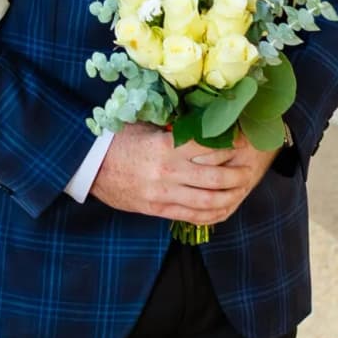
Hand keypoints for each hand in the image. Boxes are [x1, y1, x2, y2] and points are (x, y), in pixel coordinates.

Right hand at [90, 126, 280, 224]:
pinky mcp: (158, 209)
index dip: (230, 144)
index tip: (242, 140)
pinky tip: (224, 208)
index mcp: (164, 147)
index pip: (208, 146)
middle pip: (214, 177)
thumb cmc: (117, 141)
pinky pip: (192, 216)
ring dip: (230, 195)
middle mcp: (167, 172)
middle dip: (236, 174)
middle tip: (249, 167)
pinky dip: (212, 214)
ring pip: (207, 201)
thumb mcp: (145, 127)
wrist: (89, 167)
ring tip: (242, 188)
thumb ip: (173, 129)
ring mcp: (163, 194)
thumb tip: (202, 121)